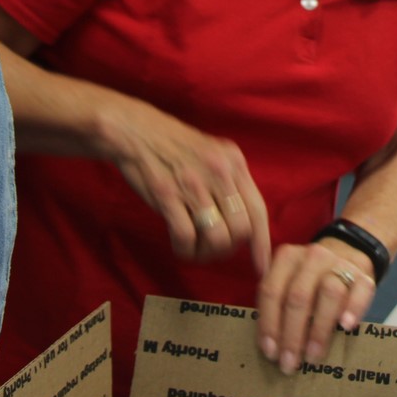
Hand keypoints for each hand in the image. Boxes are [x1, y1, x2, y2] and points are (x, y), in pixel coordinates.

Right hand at [100, 99, 271, 272]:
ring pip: (217, 237)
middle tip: (213, 248)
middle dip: (229, 248)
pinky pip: (186, 236)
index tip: (261, 265)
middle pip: (240, 229)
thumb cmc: (174, 146)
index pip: (258, 209)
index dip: (262, 242)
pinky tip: (180, 247)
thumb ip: (231, 182)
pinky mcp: (167, 194)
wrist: (135, 131)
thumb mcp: (212, 153)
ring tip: (195, 250)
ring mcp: (193, 183)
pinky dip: (185, 250)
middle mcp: (219, 171)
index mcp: (233, 161)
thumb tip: (245, 224)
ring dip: (207, 253)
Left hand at [255, 239, 377, 375]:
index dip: (269, 324)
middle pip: (299, 296)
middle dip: (292, 334)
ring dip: (319, 329)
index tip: (270, 352)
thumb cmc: (310, 281)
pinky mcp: (363, 275)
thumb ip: (276, 303)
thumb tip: (268, 346)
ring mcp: (340, 264)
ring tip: (313, 355)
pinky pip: (361, 291)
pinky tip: (346, 327)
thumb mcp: (288, 281)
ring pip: (329, 293)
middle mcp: (312, 257)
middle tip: (289, 362)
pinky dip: (353, 309)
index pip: (272, 291)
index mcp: (286, 258)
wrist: (346, 256)